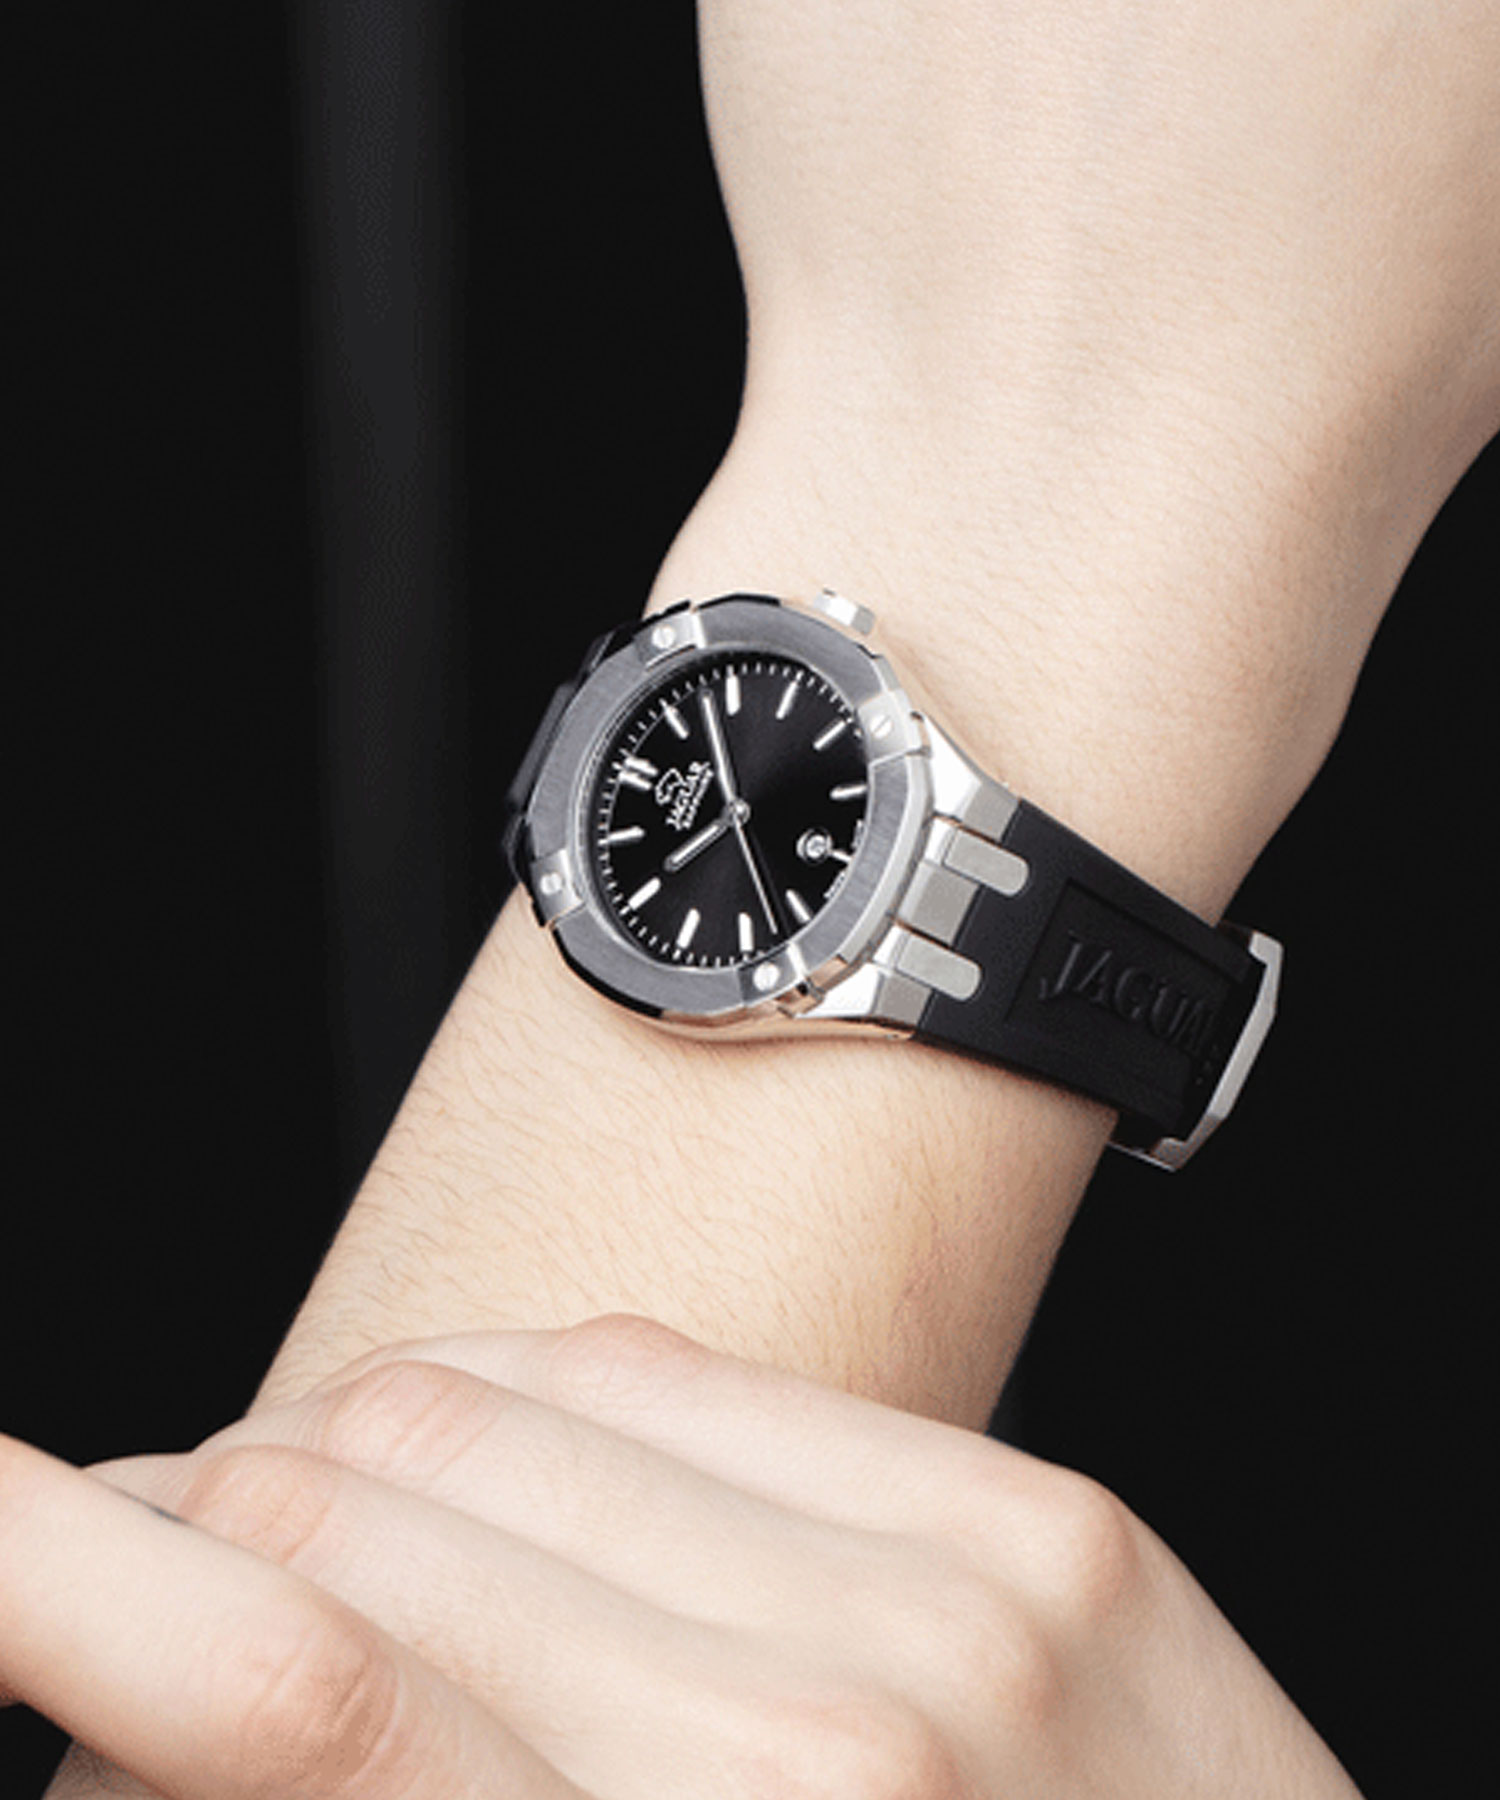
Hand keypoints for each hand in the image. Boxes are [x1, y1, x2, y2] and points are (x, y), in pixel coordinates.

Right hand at [8, 1318, 1361, 1797]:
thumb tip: (259, 1733)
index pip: (317, 1681)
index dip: (118, 1579)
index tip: (42, 1539)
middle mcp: (828, 1737)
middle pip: (408, 1487)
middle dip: (239, 1495)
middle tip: (171, 1530)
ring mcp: (960, 1593)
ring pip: (540, 1388)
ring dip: (379, 1421)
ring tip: (312, 1469)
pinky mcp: (1038, 1513)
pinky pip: (710, 1374)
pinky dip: (558, 1382)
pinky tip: (495, 1419)